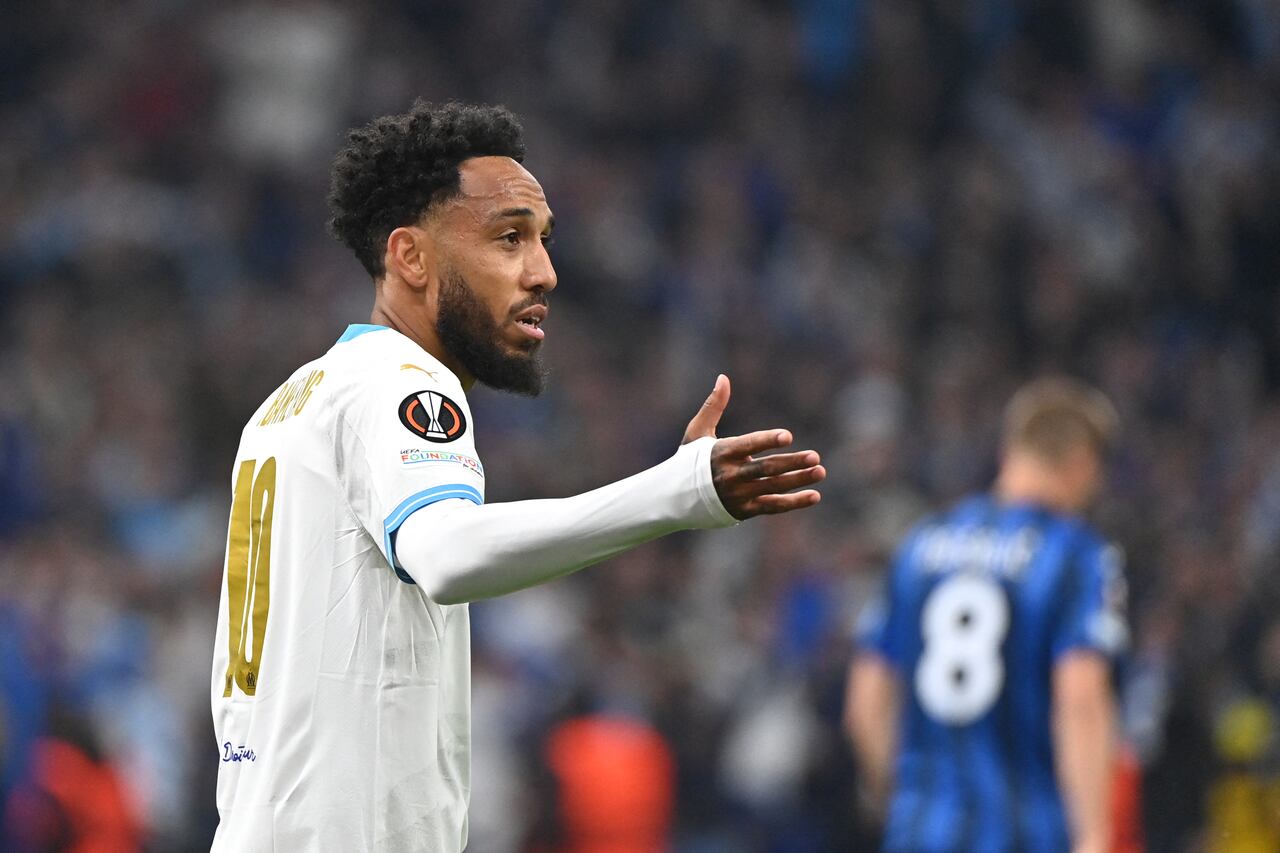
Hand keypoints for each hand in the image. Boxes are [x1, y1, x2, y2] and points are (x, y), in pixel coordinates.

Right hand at [682, 374, 824, 519]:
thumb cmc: (689, 460)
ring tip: (820, 471)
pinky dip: (794, 503)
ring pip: (773, 488)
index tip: (788, 436)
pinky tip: (814, 496)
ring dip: (798, 480)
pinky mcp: (744, 511)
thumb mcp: (698, 431)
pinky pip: (772, 507)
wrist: (675, 498)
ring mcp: (738, 495)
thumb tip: (723, 377)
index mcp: (722, 452)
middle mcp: (731, 475)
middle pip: (766, 469)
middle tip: (815, 456)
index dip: (767, 441)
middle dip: (792, 463)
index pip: (749, 445)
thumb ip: (713, 406)